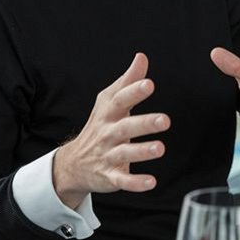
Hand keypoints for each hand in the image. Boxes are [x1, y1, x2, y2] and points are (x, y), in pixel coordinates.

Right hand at [52, 53, 169, 208]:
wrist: (74, 162)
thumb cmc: (100, 125)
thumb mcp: (109, 101)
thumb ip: (128, 81)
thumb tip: (142, 57)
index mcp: (109, 113)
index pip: (121, 99)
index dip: (134, 91)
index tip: (149, 84)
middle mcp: (108, 133)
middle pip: (126, 127)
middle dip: (144, 123)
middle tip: (165, 120)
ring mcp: (108, 155)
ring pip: (125, 153)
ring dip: (142, 151)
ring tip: (160, 148)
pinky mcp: (110, 176)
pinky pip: (122, 180)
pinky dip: (135, 182)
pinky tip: (151, 182)